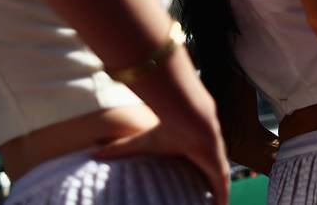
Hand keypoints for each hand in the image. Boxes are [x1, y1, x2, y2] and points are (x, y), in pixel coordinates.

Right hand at [94, 104, 229, 204]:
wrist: (188, 120)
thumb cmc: (166, 130)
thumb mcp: (140, 144)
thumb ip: (119, 149)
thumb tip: (93, 152)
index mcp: (189, 156)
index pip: (192, 171)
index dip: (189, 182)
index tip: (182, 194)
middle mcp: (204, 162)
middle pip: (206, 182)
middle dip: (205, 194)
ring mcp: (215, 167)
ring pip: (218, 190)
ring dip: (216, 200)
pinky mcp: (221, 173)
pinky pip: (224, 194)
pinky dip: (222, 203)